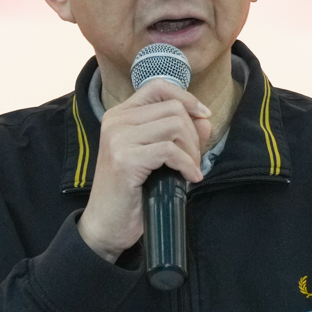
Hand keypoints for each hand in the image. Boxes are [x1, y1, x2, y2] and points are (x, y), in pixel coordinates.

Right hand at [78, 79, 211, 261]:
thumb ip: (180, 135)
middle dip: (193, 134)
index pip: (158, 86)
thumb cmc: (132, 192)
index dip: (186, 97)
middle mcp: (115, 121)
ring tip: (189, 170)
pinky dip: (187, 165)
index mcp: (120, 115)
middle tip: (193, 161)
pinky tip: (189, 179)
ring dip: (191, 150)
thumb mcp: (157, 158)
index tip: (203, 116)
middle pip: (173, 108)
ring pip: (175, 126)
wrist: (106, 225)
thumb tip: (205, 118)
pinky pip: (170, 151)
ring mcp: (118, 138)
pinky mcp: (125, 159)